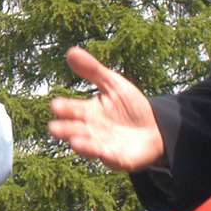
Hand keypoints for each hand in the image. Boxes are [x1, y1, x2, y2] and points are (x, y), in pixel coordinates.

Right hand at [48, 47, 164, 170]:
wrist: (156, 128)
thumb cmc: (130, 107)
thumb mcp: (113, 85)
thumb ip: (93, 70)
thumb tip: (70, 51)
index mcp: (88, 112)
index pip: (71, 109)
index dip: (63, 108)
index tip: (55, 105)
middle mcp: (91, 131)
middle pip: (74, 130)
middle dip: (65, 130)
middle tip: (54, 128)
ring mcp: (104, 146)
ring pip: (89, 146)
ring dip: (82, 146)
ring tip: (74, 142)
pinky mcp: (120, 159)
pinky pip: (112, 159)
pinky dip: (107, 156)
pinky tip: (103, 153)